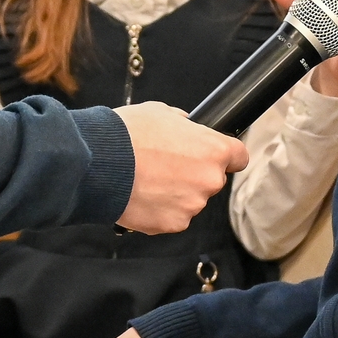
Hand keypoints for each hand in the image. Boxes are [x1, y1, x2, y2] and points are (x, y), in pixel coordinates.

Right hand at [116, 100, 246, 233]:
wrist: (99, 162)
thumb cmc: (129, 133)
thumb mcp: (162, 113)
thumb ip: (184, 125)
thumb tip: (187, 128)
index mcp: (214, 150)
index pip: (239, 157)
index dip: (226, 155)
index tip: (213, 156)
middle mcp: (209, 180)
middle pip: (210, 180)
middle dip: (193, 175)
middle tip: (165, 166)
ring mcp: (192, 205)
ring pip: (190, 200)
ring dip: (175, 194)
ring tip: (148, 180)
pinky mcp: (173, 224)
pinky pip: (172, 217)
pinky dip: (160, 210)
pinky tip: (141, 195)